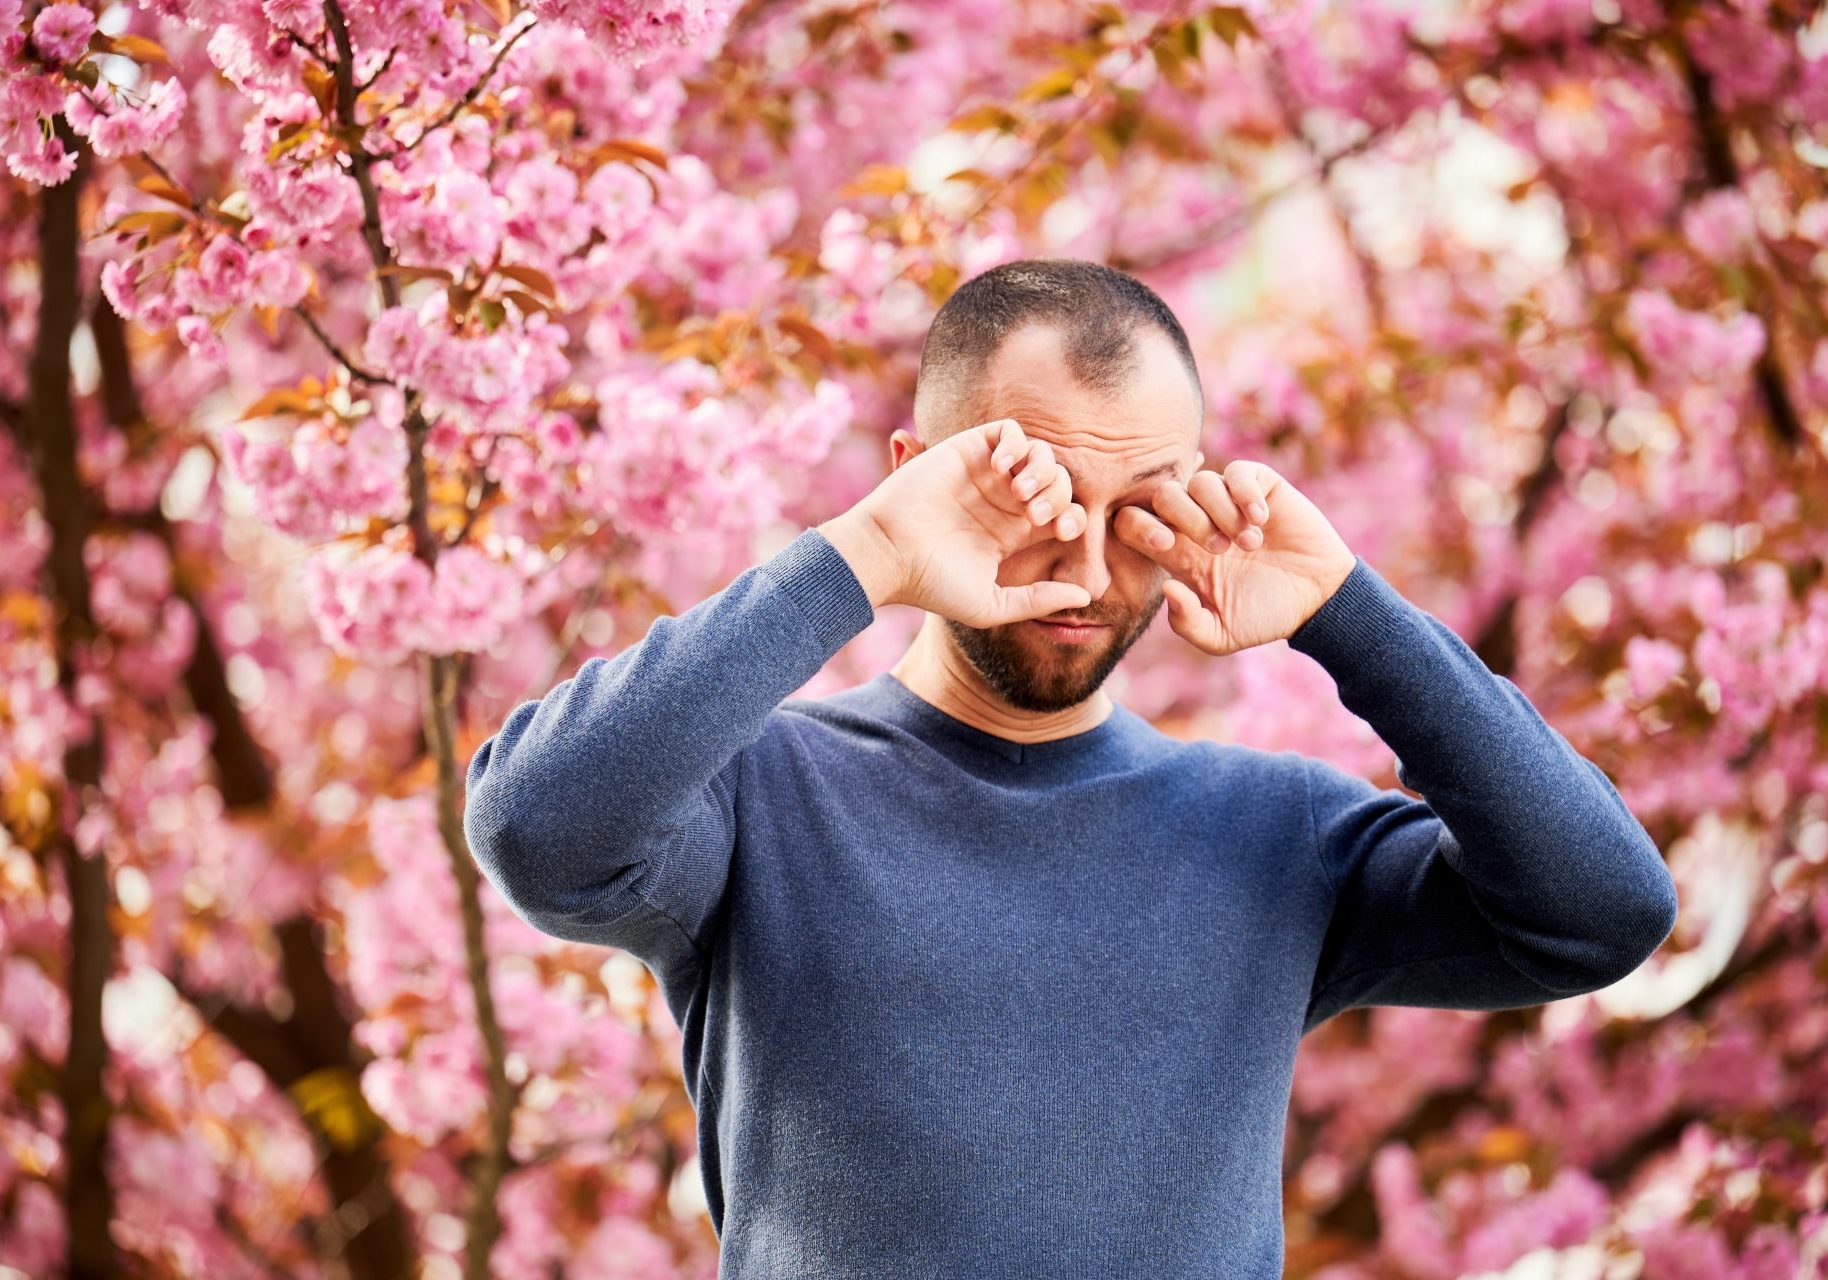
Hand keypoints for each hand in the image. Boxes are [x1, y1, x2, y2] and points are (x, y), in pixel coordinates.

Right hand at [818, 418, 1091, 625]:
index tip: (1061, 532)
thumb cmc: (932, 584)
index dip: (1074, 517)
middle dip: (1058, 494)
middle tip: (1036, 515)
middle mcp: (1003, 500)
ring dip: (1041, 469)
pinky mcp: (967, 450)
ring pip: (1040, 452)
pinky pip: (1009, 431)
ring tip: (1020, 493)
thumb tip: (1087, 595)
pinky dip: (1016, 444)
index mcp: (1013, 533)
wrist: (889, 554)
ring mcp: (985, 474)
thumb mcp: (992, 603)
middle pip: (1058, 480)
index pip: (1064, 512)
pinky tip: (1002, 469)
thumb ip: (1038, 599)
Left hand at [1112, 458, 1355, 655]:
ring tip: (1249, 545)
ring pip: (1199, 481)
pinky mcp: (1259, 486)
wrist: (1316, 599)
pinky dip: (1245, 494)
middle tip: (1217, 549)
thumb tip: (1167, 588)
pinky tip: (1262, 521)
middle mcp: (1196, 522)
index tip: (1167, 547)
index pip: (1132, 523)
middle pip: (1162, 494)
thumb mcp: (1221, 635)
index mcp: (1178, 553)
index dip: (1138, 528)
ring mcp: (1227, 502)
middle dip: (1183, 518)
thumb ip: (1187, 622)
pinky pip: (1236, 471)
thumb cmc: (1264, 616)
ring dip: (1221, 513)